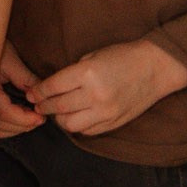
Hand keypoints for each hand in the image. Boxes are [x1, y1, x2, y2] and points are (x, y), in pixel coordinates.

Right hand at [0, 40, 45, 139]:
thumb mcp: (10, 59)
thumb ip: (25, 79)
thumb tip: (41, 97)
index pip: (6, 114)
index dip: (26, 119)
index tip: (41, 116)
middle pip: (2, 125)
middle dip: (24, 125)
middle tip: (40, 117)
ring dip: (16, 128)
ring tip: (30, 117)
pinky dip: (7, 127)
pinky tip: (18, 116)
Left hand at [28, 39, 186, 136]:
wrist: (155, 68)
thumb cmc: (121, 57)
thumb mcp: (91, 57)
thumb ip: (72, 73)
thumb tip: (51, 87)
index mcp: (87, 74)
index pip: (52, 87)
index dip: (38, 92)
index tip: (31, 93)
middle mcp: (95, 95)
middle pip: (58, 107)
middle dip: (43, 106)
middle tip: (36, 103)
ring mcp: (107, 112)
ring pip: (71, 124)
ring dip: (58, 118)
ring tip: (54, 111)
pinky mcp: (115, 122)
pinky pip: (88, 130)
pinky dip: (77, 125)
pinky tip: (74, 116)